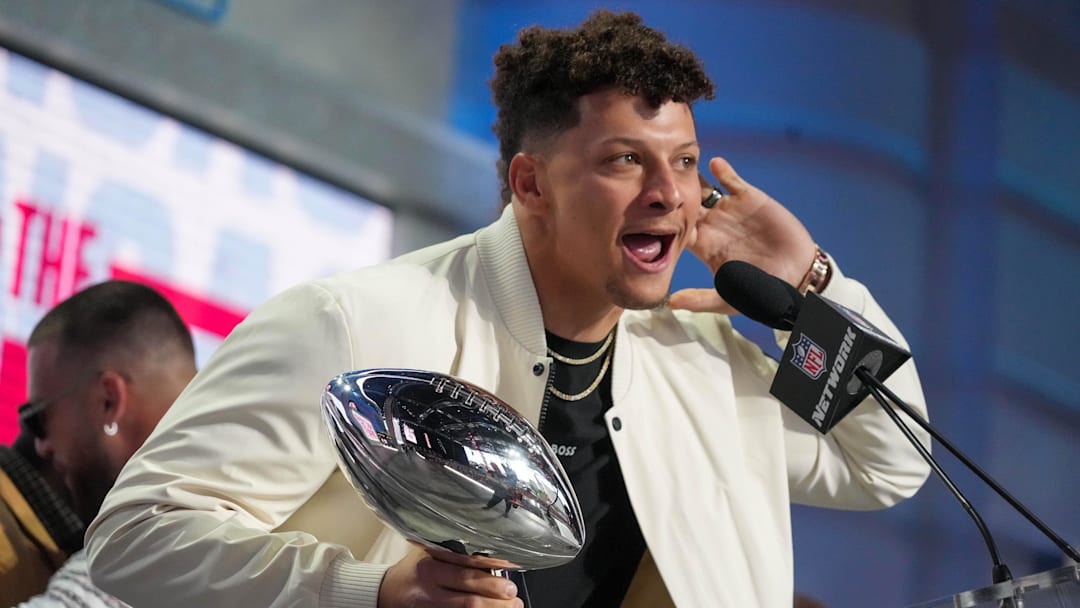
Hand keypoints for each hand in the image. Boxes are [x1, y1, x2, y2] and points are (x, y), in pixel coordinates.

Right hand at [378, 545, 522, 607]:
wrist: (384, 592)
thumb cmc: (414, 571)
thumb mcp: (430, 554)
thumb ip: (456, 556)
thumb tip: (495, 562)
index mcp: (429, 565)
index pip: (466, 569)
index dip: (491, 574)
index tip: (510, 575)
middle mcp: (427, 588)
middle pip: (469, 596)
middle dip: (496, 596)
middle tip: (513, 595)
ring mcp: (426, 607)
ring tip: (511, 607)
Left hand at [670, 157, 816, 313]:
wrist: (797, 275)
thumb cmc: (761, 291)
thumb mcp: (728, 299)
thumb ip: (700, 299)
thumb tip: (670, 303)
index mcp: (703, 246)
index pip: (675, 229)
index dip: (661, 221)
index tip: (648, 213)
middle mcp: (712, 225)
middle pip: (684, 204)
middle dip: (671, 193)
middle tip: (657, 179)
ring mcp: (729, 210)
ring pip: (704, 188)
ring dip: (693, 177)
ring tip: (681, 165)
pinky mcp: (750, 198)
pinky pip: (732, 180)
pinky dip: (723, 171)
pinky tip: (715, 164)